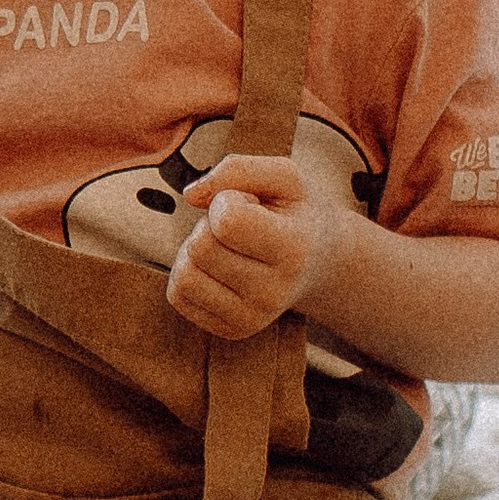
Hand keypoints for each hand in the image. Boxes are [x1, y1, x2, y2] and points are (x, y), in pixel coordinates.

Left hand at [163, 153, 343, 342]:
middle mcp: (273, 292)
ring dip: (193, 250)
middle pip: (200, 248)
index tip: (248, 203)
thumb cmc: (295, 211)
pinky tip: (217, 266)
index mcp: (292, 249)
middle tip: (237, 225)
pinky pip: (178, 296)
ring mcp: (252, 318)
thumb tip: (191, 195)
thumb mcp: (283, 176)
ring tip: (225, 245)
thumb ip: (237, 169)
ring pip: (184, 276)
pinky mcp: (232, 330)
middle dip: (208, 225)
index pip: (227, 222)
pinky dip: (188, 273)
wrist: (320, 263)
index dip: (225, 200)